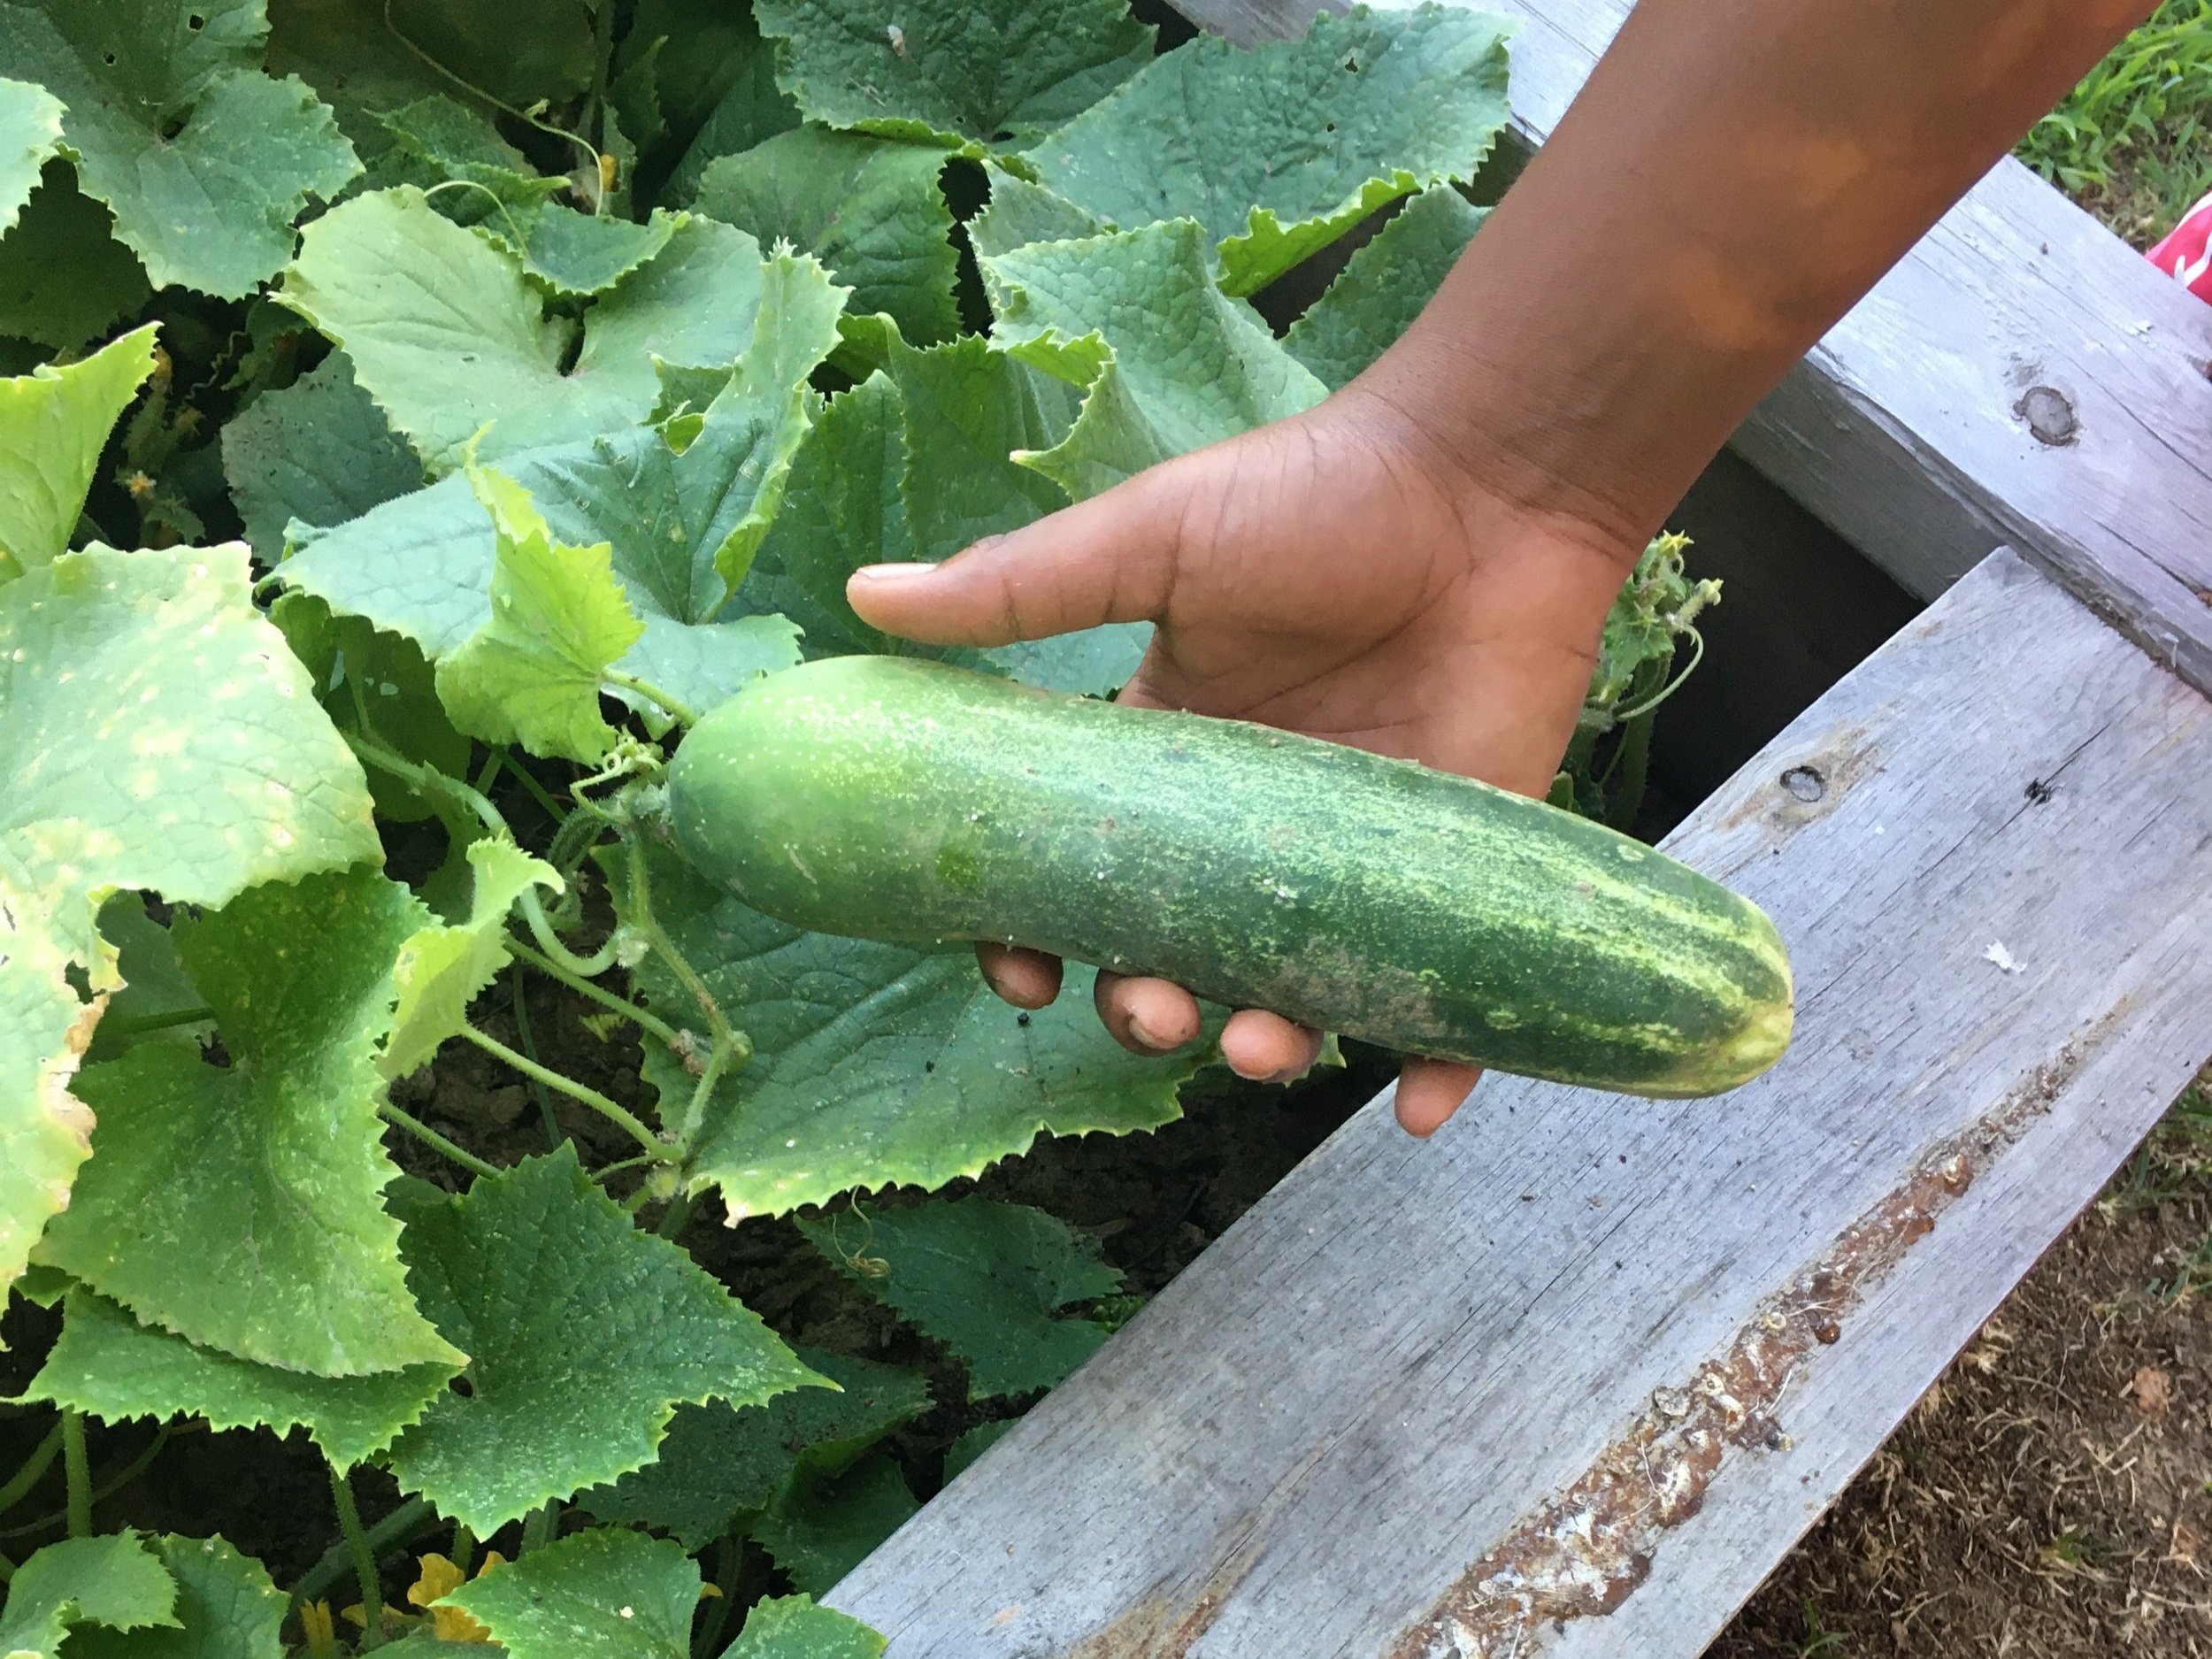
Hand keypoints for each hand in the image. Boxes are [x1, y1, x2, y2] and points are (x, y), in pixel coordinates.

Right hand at [845, 384, 1644, 1135]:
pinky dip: (1436, 1063)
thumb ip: (1022, 588)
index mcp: (1166, 754)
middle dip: (1148, 1006)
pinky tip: (1418, 1106)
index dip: (1037, 936)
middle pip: (1178, 954)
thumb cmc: (1315, 498)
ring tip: (1266, 1049)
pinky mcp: (1462, 871)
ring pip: (1296, 989)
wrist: (1491, 482)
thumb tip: (864, 598)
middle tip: (1152, 1012)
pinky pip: (1443, 996)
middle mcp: (1250, 823)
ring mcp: (1354, 854)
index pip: (1080, 873)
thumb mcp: (1153, 542)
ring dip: (1271, 1045)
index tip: (1021, 972)